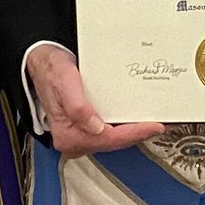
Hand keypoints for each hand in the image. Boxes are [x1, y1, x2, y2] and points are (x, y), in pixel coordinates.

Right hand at [25, 45, 163, 159]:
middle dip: (138, 135)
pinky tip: (137, 121)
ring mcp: (79, 135)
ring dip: (133, 132)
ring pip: (113, 139)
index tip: (153, 126)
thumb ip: (77, 107)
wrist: (42, 61)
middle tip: (162, 126)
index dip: (134, 133)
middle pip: (113, 142)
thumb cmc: (51, 70)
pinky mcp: (85, 128)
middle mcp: (73, 140)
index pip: (108, 139)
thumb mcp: (64, 82)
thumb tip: (96, 128)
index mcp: (68, 135)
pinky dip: (125, 127)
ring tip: (154, 124)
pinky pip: (109, 132)